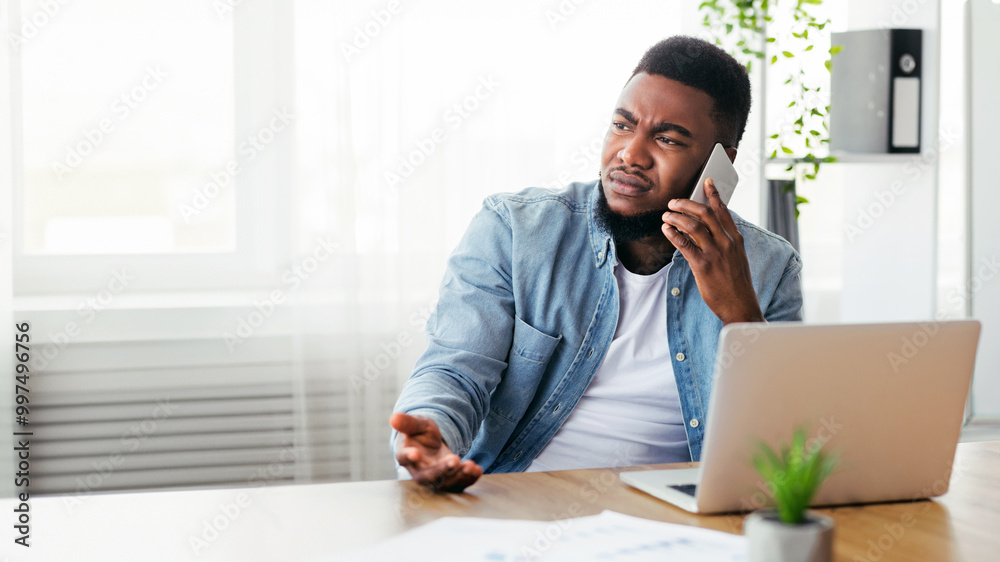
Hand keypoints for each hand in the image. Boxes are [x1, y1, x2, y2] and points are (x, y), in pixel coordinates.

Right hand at [390, 412, 482, 492]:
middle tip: (455, 460)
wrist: (431, 444)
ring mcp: (434, 478)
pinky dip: (469, 479)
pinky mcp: (448, 480)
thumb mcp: (417, 423)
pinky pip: (458, 484)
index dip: (408, 457)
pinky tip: (477, 470)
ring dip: (458, 476)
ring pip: (444, 483)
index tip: (415, 453)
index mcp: (406, 455)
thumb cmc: (420, 433)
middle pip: (427, 476)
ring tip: (470, 466)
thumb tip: (393, 418)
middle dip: (441, 470)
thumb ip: (407, 422)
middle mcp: (418, 470)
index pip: (404, 458)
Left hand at [661, 178, 764, 324]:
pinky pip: (684, 244)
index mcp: (736, 239)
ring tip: (666, 216)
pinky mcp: (702, 265)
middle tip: (674, 202)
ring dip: (676, 217)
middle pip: (705, 214)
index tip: (706, 182)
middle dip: (687, 204)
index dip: (714, 195)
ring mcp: (715, 253)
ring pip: (693, 226)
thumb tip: (709, 229)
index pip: (723, 211)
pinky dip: (673, 234)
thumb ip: (726, 242)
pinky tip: (666, 230)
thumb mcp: (737, 257)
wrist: (740, 305)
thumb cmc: (737, 283)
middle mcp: (726, 243)